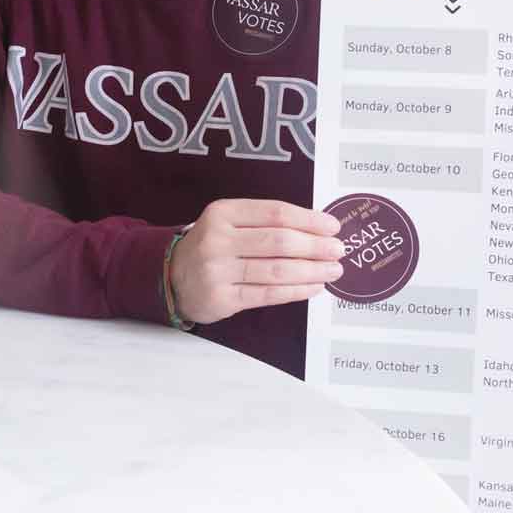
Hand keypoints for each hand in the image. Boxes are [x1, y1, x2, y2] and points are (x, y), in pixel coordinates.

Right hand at [168, 199, 343, 325]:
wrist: (173, 277)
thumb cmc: (213, 246)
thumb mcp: (229, 222)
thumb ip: (265, 222)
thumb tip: (317, 229)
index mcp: (222, 213)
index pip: (275, 213)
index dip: (308, 220)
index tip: (332, 226)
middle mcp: (217, 240)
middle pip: (278, 242)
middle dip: (315, 247)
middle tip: (338, 250)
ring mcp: (218, 271)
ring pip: (276, 271)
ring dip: (311, 271)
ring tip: (333, 270)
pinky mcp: (222, 298)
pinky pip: (268, 295)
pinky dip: (296, 291)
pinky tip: (314, 287)